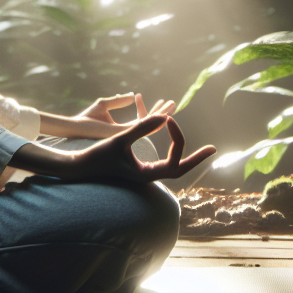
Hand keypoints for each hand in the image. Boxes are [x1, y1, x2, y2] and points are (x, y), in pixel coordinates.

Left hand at [39, 92, 175, 139]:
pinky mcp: (124, 134)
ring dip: (162, 114)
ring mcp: (127, 135)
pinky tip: (162, 112)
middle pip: (150, 123)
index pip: (142, 119)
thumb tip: (132, 95)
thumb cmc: (86, 117)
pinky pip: (143, 126)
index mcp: (123, 129)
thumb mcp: (104, 104)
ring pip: (150, 125)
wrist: (75, 127)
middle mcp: (127, 134)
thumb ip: (118, 100)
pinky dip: (154, 118)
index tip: (159, 98)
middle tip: (174, 103)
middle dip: (162, 112)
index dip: (151, 109)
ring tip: (172, 103)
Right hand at [66, 115, 215, 183]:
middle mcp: (148, 176)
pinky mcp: (138, 169)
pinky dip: (172, 152)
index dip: (177, 136)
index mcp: (147, 175)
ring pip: (172, 166)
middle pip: (180, 169)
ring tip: (204, 150)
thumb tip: (163, 116)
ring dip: (187, 156)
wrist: (79, 169)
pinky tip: (174, 144)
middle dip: (197, 159)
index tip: (169, 118)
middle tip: (213, 150)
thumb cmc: (97, 156)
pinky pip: (162, 161)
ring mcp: (144, 174)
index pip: (175, 158)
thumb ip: (142, 128)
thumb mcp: (120, 139)